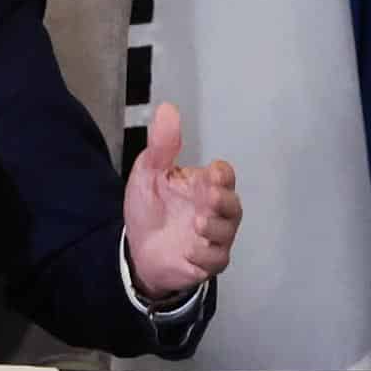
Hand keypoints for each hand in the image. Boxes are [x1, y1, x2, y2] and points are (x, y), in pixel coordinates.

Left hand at [122, 102, 241, 298]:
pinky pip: (216, 259)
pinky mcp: (206, 261)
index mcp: (202, 186)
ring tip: (198, 222)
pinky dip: (205, 254)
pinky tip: (189, 249)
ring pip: (228, 232)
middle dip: (225, 200)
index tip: (212, 172)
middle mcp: (214, 211)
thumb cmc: (149, 207)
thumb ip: (161, 145)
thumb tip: (168, 108)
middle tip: (210, 196)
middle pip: (233, 204)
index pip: (224, 176)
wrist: (137, 247)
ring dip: (216, 227)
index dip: (222, 174)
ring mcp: (213, 237)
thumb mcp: (149, 173)